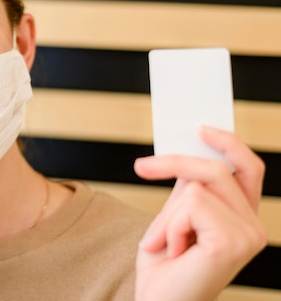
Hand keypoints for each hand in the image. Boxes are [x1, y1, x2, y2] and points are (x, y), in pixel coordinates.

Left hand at [134, 127, 266, 300]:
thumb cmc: (164, 267)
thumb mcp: (173, 218)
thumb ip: (186, 190)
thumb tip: (184, 155)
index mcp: (242, 218)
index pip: (247, 168)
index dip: (228, 144)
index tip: (200, 127)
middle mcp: (253, 226)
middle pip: (217, 168)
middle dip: (174, 164)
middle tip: (141, 167)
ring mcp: (248, 235)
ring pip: (195, 187)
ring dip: (167, 215)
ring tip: (166, 243)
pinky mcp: (232, 243)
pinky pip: (190, 205)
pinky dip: (169, 225)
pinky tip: (173, 250)